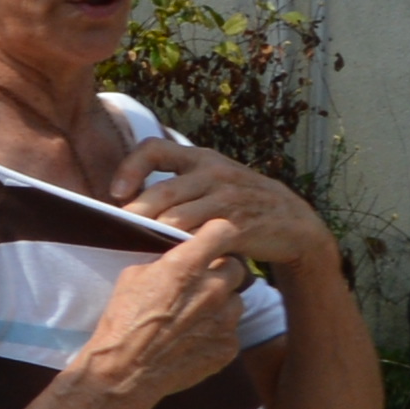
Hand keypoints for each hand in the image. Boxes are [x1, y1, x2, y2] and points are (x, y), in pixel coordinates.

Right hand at [75, 232, 251, 408]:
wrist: (125, 370)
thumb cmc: (123, 321)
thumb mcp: (134, 277)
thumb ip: (166, 263)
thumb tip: (179, 258)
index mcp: (186, 266)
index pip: (223, 230)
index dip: (217, 234)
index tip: (212, 240)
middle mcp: (212, 289)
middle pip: (236, 267)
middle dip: (221, 272)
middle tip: (201, 283)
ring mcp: (225, 320)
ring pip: (236, 301)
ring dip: (221, 304)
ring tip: (195, 316)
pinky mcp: (229, 346)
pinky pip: (232, 331)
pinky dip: (217, 332)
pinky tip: (193, 339)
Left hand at [114, 134, 335, 282]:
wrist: (294, 224)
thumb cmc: (242, 204)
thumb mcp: (213, 183)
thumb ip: (179, 187)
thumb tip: (127, 203)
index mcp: (202, 158)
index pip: (155, 149)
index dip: (130, 168)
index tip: (115, 193)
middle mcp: (214, 173)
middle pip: (161, 192)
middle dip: (135, 214)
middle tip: (116, 232)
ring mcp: (228, 199)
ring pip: (177, 218)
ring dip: (154, 235)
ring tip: (137, 249)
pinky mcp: (240, 225)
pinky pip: (202, 238)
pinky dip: (183, 249)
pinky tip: (171, 260)